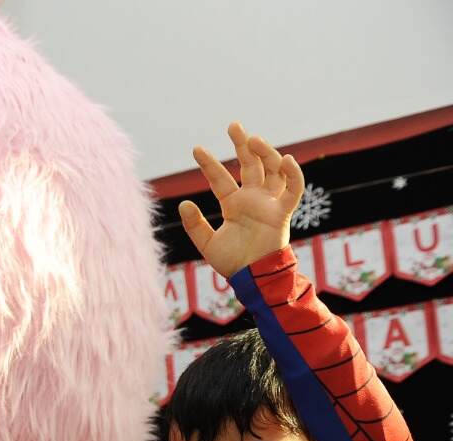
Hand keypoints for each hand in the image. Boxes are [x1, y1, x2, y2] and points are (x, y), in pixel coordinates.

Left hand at [179, 122, 303, 279]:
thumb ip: (195, 225)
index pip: (221, 178)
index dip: (209, 164)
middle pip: (250, 165)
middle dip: (242, 145)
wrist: (252, 278)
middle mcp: (253, 199)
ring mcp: (269, 203)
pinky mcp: (283, 212)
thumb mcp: (207, 243)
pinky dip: (293, 174)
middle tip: (233, 125)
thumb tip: (183, 203)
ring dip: (265, 153)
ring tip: (253, 139)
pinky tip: (286, 158)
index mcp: (235, 204)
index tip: (196, 148)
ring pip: (272, 171)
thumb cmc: (232, 262)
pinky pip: (293, 190)